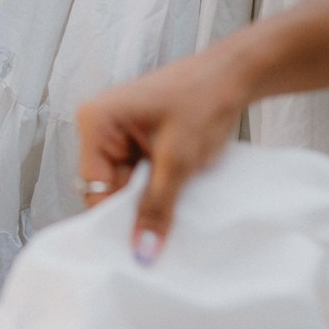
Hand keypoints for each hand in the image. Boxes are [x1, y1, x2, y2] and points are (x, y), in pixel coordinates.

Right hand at [75, 49, 248, 257]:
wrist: (233, 76)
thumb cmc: (202, 102)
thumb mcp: (178, 161)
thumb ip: (156, 207)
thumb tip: (141, 252)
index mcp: (96, 122)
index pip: (94, 185)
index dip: (116, 218)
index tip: (138, 249)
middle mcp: (99, 126)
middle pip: (108, 186)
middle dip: (135, 209)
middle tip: (161, 236)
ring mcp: (118, 133)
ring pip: (126, 185)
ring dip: (150, 199)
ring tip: (175, 210)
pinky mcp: (137, 139)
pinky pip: (139, 176)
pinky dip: (158, 188)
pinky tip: (177, 194)